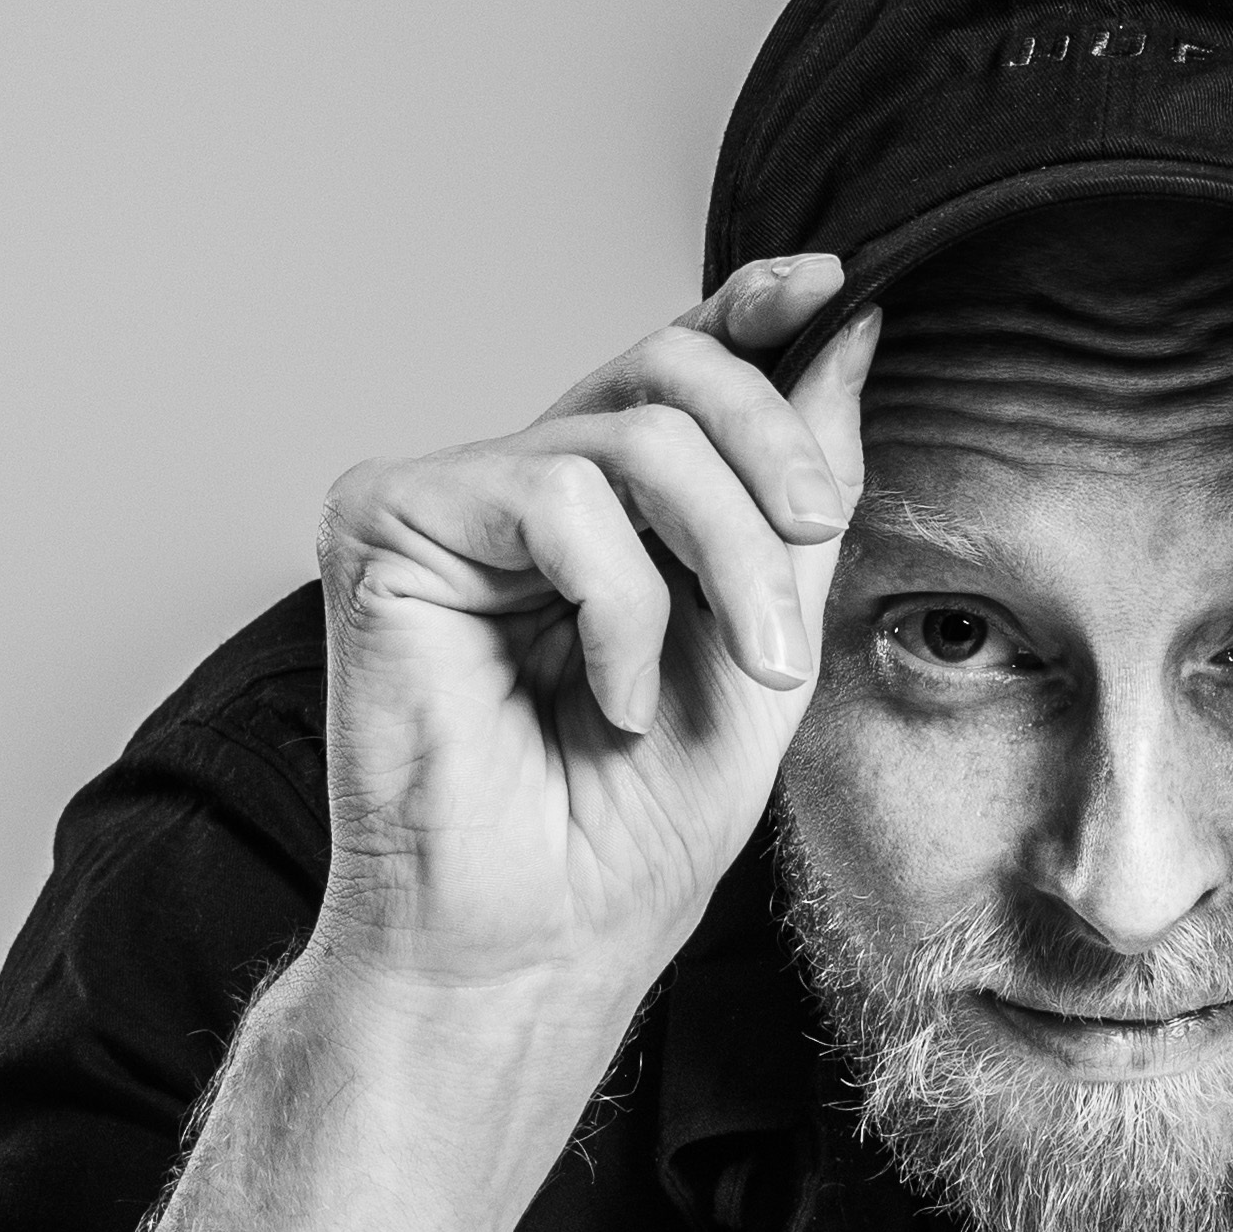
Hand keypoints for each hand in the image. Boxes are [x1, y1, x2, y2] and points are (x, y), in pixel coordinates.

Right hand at [312, 260, 879, 997]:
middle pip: (671, 370)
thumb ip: (802, 497)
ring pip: (636, 434)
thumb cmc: (629, 831)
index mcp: (606, 508)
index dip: (753, 310)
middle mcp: (523, 484)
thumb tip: (846, 333)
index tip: (833, 286)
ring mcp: (450, 498)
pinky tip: (605, 694)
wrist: (535, 945)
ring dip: (722, 557)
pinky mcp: (386, 521)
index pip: (677, 366)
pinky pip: (558, 498)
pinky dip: (617, 606)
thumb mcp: (768, 645)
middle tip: (818, 540)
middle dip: (775, 457)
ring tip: (725, 673)